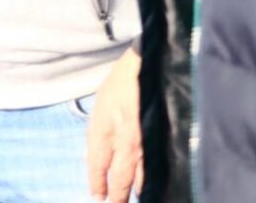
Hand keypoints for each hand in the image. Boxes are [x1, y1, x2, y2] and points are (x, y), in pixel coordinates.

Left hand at [87, 46, 142, 202]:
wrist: (147, 67)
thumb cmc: (121, 82)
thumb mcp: (99, 105)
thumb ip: (97, 131)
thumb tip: (93, 155)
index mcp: (103, 129)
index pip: (97, 165)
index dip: (97, 183)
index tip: (97, 195)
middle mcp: (123, 141)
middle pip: (119, 179)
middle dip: (116, 196)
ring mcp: (144, 143)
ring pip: (140, 178)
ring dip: (136, 191)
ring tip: (135, 199)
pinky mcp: (162, 140)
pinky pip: (157, 167)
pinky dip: (153, 179)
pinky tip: (154, 185)